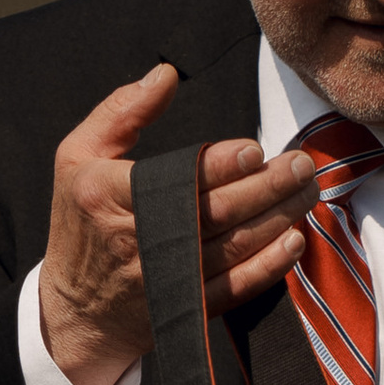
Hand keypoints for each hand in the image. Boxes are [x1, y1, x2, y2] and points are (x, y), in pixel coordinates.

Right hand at [37, 64, 319, 384]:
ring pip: (234, 247)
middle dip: (267, 186)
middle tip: (302, 164)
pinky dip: (269, 267)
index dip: (221, 166)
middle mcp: (139, 239)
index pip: (177, 178)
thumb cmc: (79, 222)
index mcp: (109, 195)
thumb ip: (122, 111)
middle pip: (217, 211)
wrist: (76, 311)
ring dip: (278, 218)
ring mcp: (166, 278)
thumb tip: (166, 74)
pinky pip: (236, 288)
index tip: (256, 149)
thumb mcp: (77, 156)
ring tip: (307, 191)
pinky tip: (293, 241)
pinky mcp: (187, 308)